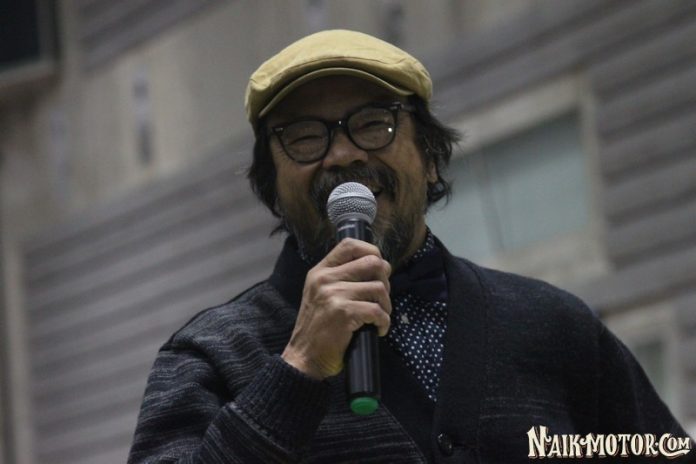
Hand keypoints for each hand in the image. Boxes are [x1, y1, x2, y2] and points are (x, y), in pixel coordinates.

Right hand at [281, 238, 391, 379]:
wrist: (304, 357)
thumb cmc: (318, 328)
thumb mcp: (321, 294)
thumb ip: (341, 278)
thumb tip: (377, 266)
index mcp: (320, 271)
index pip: (350, 244)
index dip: (372, 251)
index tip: (379, 270)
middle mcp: (325, 278)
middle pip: (372, 262)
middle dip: (385, 281)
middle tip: (381, 298)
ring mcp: (333, 294)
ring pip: (379, 288)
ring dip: (386, 305)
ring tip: (379, 317)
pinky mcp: (343, 313)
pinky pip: (377, 310)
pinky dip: (384, 322)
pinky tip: (378, 330)